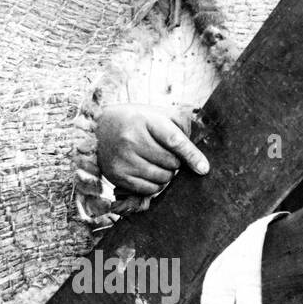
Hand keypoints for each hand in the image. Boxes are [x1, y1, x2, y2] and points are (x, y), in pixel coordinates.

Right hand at [95, 103, 209, 196]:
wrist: (98, 130)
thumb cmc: (135, 121)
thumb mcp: (155, 113)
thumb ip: (179, 124)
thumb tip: (196, 153)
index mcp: (145, 121)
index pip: (174, 140)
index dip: (191, 155)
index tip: (204, 169)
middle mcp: (132, 140)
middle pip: (171, 163)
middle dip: (175, 163)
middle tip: (165, 155)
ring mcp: (123, 159)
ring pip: (162, 179)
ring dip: (166, 175)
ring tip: (156, 163)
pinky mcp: (117, 176)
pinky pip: (148, 190)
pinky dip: (154, 185)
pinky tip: (148, 173)